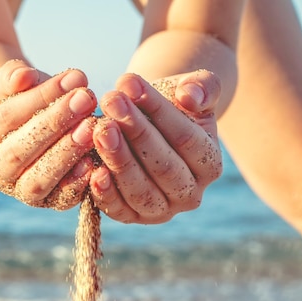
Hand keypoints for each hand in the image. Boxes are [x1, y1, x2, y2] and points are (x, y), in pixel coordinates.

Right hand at [0, 60, 97, 209]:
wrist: (46, 128)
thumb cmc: (31, 101)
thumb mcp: (20, 84)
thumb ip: (14, 76)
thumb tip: (23, 77)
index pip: (5, 119)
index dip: (38, 98)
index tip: (73, 78)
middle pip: (19, 152)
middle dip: (54, 124)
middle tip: (86, 99)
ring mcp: (22, 193)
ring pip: (37, 180)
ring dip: (65, 153)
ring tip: (91, 127)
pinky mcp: (51, 204)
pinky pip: (61, 199)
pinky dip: (77, 183)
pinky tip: (94, 161)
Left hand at [89, 70, 221, 223]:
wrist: (149, 126)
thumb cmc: (173, 105)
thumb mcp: (193, 89)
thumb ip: (202, 87)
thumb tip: (190, 94)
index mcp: (210, 165)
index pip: (186, 138)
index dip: (158, 110)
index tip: (129, 82)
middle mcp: (190, 195)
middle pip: (164, 167)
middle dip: (136, 133)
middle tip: (110, 102)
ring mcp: (161, 211)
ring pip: (141, 191)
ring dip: (118, 160)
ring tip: (98, 128)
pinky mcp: (132, 218)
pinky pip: (118, 209)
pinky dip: (104, 192)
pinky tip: (91, 170)